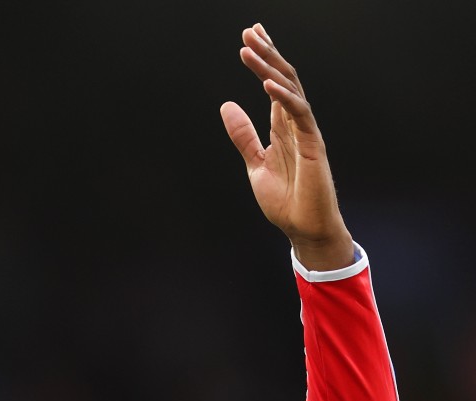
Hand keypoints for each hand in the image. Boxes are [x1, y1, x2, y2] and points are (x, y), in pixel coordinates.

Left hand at [220, 24, 353, 270]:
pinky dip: (283, 97)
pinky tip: (267, 83)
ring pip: (289, 90)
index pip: (272, 84)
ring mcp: (306, 132)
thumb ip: (244, 136)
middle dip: (266, 54)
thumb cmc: (286, 201)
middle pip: (282, 79)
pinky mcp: (313, 145)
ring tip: (251, 47)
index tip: (249, 37)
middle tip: (250, 31)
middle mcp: (296, 124)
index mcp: (282, 127)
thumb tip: (227, 105)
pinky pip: (299, 114)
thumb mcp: (255, 164)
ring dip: (269, 67)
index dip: (262, 60)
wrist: (304, 229)